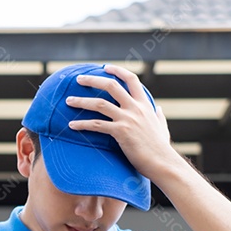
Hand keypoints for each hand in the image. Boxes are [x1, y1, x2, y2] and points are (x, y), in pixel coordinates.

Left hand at [66, 64, 186, 183]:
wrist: (162, 162)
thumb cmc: (161, 148)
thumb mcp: (162, 127)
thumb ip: (158, 116)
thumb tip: (158, 108)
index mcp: (145, 104)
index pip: (131, 79)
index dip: (118, 71)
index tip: (105, 67)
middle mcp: (135, 108)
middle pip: (111, 86)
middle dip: (93, 80)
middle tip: (78, 79)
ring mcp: (127, 119)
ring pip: (100, 104)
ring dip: (82, 101)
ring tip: (68, 101)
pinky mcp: (120, 132)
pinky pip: (96, 125)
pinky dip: (82, 124)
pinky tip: (71, 125)